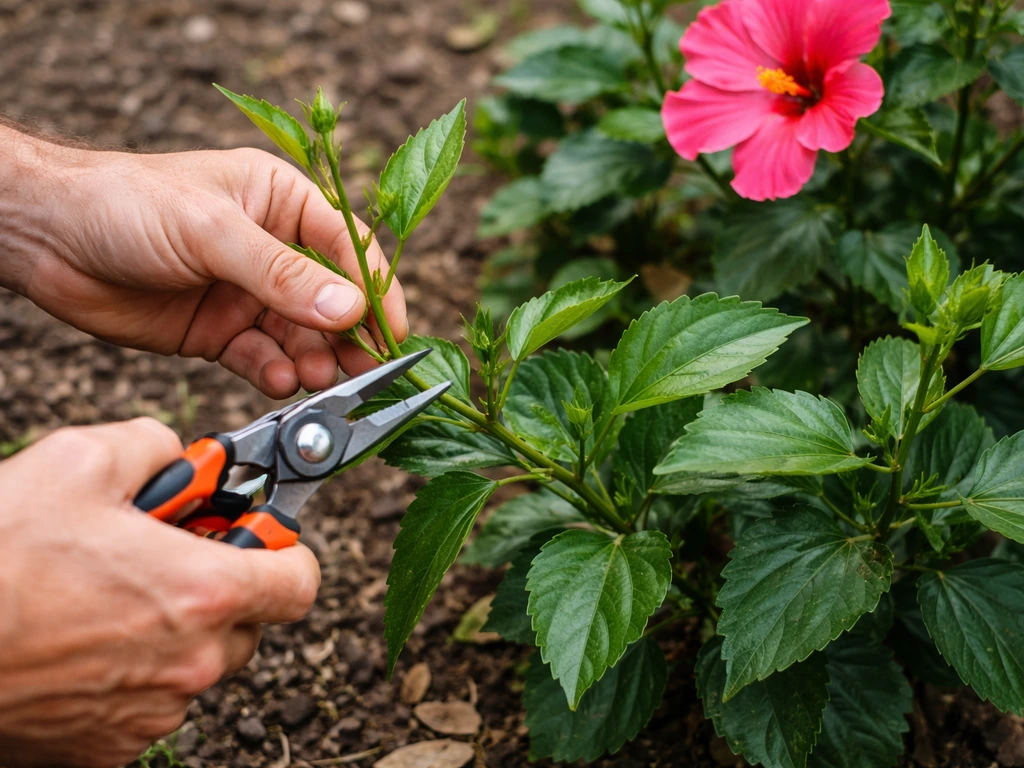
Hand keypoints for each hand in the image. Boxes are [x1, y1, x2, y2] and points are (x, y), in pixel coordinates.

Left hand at [0, 127, 406, 397]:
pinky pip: (262, 358)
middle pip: (331, 301)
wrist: (45, 238)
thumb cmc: (124, 203)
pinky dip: (274, 373)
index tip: (393, 333)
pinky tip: (279, 381)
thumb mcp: (212, 231)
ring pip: (300, 336)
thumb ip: (284, 274)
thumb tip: (350, 309)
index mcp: (282, 202)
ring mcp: (246, 294)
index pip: (349, 249)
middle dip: (349, 337)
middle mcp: (272, 249)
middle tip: (365, 372)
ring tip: (317, 378)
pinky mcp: (219, 332)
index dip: (375, 292)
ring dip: (314, 360)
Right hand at [0, 418, 320, 766]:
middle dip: (220, 587)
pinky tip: (84, 640)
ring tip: (110, 597)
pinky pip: (151, 702)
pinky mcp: (110, 748)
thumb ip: (154, 446)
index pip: (299, 581)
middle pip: (250, 622)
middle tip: (166, 559)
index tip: (253, 538)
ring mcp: (153, 712)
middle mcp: (191, 661)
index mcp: (203, 592)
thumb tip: (179, 455)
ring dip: (175, 631)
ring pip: (199, 664)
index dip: (282, 553)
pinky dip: (133, 672)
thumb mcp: (80, 461)